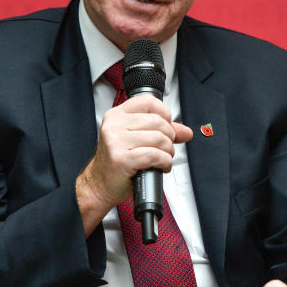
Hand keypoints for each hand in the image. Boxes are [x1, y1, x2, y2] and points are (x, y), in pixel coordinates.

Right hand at [75, 95, 191, 235]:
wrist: (100, 184)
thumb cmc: (118, 162)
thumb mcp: (137, 140)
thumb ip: (162, 132)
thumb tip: (185, 131)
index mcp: (116, 115)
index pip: (148, 101)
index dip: (164, 113)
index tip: (167, 126)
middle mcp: (114, 125)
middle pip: (157, 121)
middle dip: (169, 137)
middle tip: (166, 148)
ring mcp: (116, 141)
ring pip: (158, 138)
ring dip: (168, 151)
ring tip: (164, 158)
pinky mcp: (122, 159)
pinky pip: (154, 155)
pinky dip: (164, 162)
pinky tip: (161, 166)